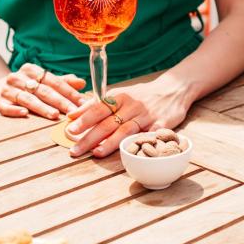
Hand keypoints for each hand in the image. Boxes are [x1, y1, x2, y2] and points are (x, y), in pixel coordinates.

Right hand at [0, 63, 86, 118]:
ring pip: (27, 99)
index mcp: (32, 69)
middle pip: (43, 91)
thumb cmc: (30, 86)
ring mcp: (7, 89)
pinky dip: (14, 110)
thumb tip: (83, 83)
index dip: (70, 92)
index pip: (54, 81)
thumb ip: (64, 82)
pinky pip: (5, 107)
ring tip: (55, 115)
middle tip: (73, 112)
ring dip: (42, 108)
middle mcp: (18, 77)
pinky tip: (25, 114)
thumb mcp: (45, 81)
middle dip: (60, 102)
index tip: (83, 103)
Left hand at [65, 76, 192, 157]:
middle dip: (90, 137)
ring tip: (96, 153)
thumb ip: (97, 105)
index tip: (70, 129)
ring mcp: (147, 116)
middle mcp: (132, 106)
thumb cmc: (142, 96)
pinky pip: (149, 136)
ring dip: (110, 143)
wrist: (174, 89)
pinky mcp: (161, 125)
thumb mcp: (120, 95)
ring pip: (126, 130)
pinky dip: (139, 143)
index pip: (99, 108)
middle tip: (75, 150)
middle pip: (108, 122)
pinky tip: (129, 152)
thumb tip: (72, 115)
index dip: (84, 119)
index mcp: (121, 97)